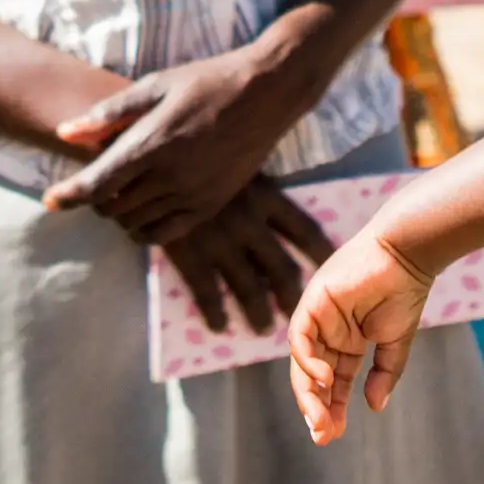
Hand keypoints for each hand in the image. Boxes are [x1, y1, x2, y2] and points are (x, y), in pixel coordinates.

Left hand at [45, 13, 336, 240]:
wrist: (266, 93)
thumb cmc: (206, 82)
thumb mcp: (155, 86)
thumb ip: (109, 114)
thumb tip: (64, 132)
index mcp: (152, 143)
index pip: (96, 184)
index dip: (67, 196)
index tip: (50, 200)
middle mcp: (170, 175)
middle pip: (112, 208)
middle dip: (96, 198)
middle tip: (99, 180)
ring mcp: (193, 194)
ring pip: (136, 223)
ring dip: (120, 213)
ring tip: (123, 192)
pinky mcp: (211, 205)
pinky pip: (165, 233)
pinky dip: (145, 229)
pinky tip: (145, 211)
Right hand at [164, 175, 338, 335]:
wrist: (150, 161)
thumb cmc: (197, 155)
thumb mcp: (236, 165)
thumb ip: (256, 190)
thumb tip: (274, 218)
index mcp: (265, 196)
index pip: (305, 229)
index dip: (321, 253)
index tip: (333, 268)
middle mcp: (248, 222)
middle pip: (281, 268)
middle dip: (290, 294)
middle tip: (297, 313)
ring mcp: (218, 241)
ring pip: (248, 287)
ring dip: (258, 312)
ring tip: (263, 328)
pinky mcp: (189, 253)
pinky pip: (207, 292)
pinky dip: (215, 313)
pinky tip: (219, 326)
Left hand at [287, 223, 433, 445]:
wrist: (407, 254)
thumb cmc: (405, 291)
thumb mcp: (396, 342)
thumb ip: (384, 373)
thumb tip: (374, 407)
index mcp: (348, 341)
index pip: (334, 382)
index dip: (333, 408)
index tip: (333, 434)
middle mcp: (329, 331)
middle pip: (314, 377)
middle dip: (317, 408)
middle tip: (323, 435)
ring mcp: (319, 318)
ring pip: (303, 362)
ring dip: (309, 393)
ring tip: (321, 420)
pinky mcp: (312, 302)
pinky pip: (300, 338)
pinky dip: (308, 360)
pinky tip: (324, 380)